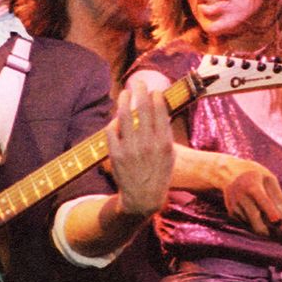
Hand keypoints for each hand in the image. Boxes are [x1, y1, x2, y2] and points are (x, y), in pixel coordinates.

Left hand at [106, 80, 173, 217]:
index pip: (160, 111)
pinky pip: (112, 130)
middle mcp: (147, 144)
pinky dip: (114, 121)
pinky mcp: (116, 154)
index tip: (154, 91)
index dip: (156, 97)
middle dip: (140, 90)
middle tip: (139, 82)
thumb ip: (165, 134)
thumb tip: (161, 112)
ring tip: (125, 92)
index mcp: (163, 143)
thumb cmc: (159, 175)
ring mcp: (130, 149)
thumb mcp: (170, 156)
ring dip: (124, 100)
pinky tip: (117, 118)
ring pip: (124, 115)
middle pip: (143, 108)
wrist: (142, 199)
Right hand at [219, 155, 281, 236]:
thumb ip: (279, 200)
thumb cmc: (255, 176)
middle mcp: (241, 198)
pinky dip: (258, 224)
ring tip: (274, 221)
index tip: (276, 220)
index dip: (270, 211)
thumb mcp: (269, 180)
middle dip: (271, 231)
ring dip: (266, 229)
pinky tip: (259, 214)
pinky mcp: (232, 214)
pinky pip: (249, 225)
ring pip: (254, 227)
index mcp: (252, 186)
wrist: (228, 173)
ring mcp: (235, 208)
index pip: (262, 200)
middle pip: (256, 222)